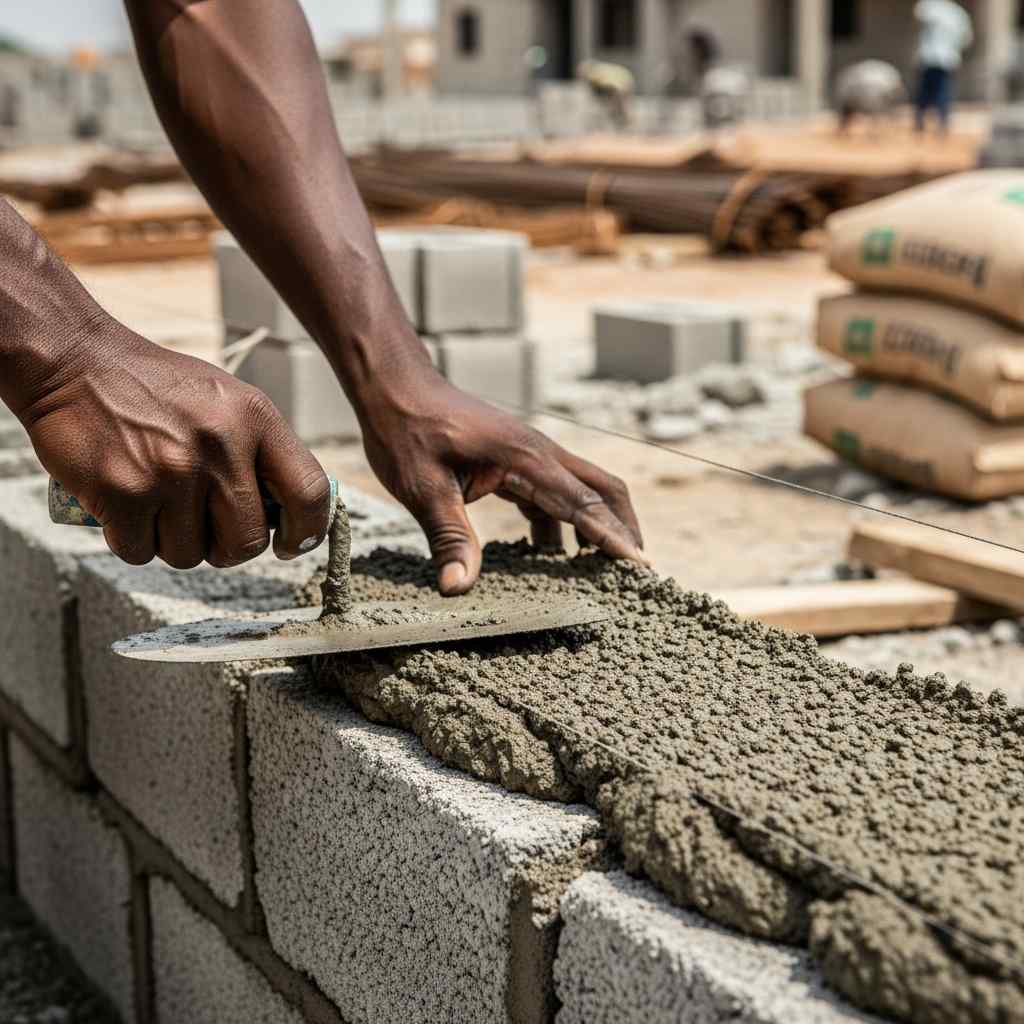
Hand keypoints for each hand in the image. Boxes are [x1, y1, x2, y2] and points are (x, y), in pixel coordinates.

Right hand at [18, 316, 330, 568]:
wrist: (73, 362)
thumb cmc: (155, 388)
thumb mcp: (226, 400)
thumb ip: (260, 450)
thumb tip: (290, 513)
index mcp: (255, 418)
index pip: (308, 492)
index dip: (305, 531)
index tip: (289, 545)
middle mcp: (220, 445)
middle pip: (247, 542)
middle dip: (227, 549)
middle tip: (207, 532)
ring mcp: (172, 471)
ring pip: (190, 554)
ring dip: (173, 543)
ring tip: (157, 505)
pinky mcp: (123, 493)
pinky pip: (141, 552)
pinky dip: (131, 541)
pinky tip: (124, 510)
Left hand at [360, 369, 644, 595]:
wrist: (395, 387)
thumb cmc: (407, 431)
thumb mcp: (423, 488)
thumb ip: (449, 537)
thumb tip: (458, 588)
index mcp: (526, 458)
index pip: (584, 503)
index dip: (614, 537)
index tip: (642, 567)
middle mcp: (539, 454)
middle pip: (604, 489)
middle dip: (624, 528)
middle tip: (635, 572)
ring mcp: (530, 455)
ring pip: (581, 491)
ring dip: (595, 528)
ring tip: (597, 574)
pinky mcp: (515, 461)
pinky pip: (552, 495)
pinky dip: (561, 524)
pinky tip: (549, 555)